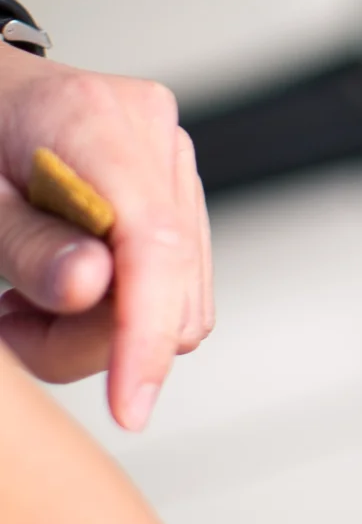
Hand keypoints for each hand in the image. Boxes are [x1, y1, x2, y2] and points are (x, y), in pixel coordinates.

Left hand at [0, 46, 212, 431]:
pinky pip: (178, 281)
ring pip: (183, 296)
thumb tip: (94, 289)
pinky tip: (66, 287)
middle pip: (171, 283)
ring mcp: (172, 156)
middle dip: (98, 339)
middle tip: (16, 329)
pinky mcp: (176, 185)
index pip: (152, 241)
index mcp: (92, 119)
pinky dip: (120, 310)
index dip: (145, 331)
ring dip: (105, 330)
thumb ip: (28, 244)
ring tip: (31, 306)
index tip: (130, 404)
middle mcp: (151, 132)